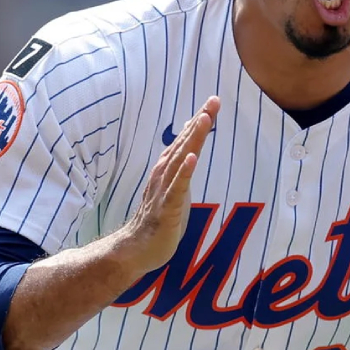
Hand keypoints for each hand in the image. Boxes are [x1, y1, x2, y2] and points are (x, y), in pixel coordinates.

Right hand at [121, 96, 219, 272]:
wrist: (135, 249)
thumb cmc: (158, 218)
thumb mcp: (176, 188)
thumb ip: (182, 167)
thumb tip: (192, 147)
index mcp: (168, 169)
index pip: (186, 140)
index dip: (200, 120)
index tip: (213, 101)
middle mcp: (164, 174)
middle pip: (185, 143)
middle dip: (200, 121)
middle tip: (214, 100)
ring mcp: (163, 190)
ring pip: (180, 160)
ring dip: (192, 139)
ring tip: (204, 119)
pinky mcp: (166, 209)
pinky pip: (176, 188)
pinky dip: (184, 172)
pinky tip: (193, 159)